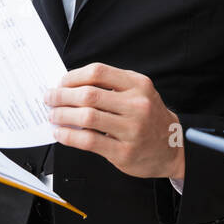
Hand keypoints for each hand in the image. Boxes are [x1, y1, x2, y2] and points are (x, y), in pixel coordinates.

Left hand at [47, 63, 184, 180]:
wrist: (172, 148)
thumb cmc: (150, 118)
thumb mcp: (139, 93)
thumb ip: (112, 86)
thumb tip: (72, 85)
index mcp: (138, 85)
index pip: (98, 72)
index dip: (74, 76)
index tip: (62, 82)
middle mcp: (137, 105)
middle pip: (89, 94)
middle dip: (62, 96)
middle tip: (50, 98)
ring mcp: (131, 129)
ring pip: (87, 117)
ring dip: (63, 115)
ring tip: (54, 116)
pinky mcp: (123, 152)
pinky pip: (89, 141)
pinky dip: (69, 136)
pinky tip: (61, 133)